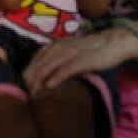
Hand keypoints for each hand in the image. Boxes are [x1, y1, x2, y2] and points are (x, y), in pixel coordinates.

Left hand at [22, 27, 137, 95]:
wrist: (114, 42)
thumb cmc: (91, 50)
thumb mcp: (70, 52)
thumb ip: (58, 60)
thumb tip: (45, 77)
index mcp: (55, 45)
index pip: (35, 60)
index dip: (28, 74)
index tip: (24, 88)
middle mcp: (59, 47)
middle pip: (38, 65)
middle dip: (30, 80)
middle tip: (26, 95)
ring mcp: (71, 52)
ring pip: (48, 66)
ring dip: (39, 81)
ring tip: (33, 94)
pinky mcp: (83, 59)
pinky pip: (67, 68)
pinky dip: (57, 77)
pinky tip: (50, 86)